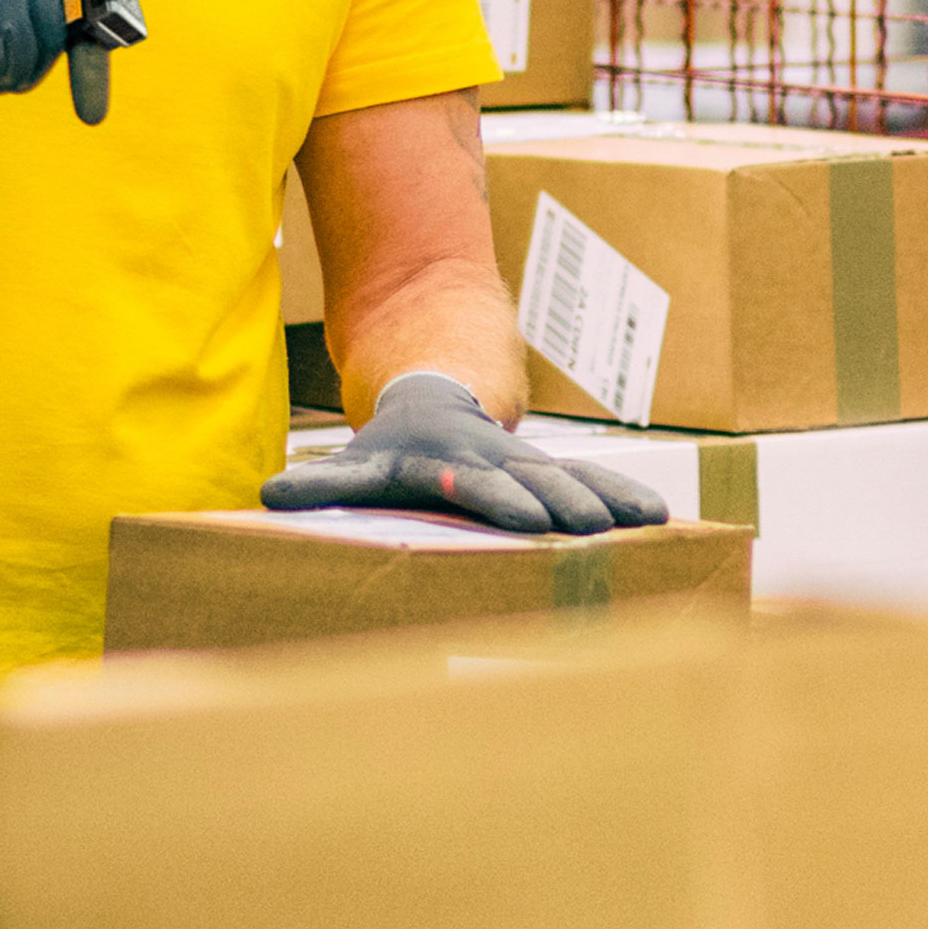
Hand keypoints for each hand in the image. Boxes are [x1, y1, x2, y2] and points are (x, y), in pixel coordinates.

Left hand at [258, 374, 669, 536]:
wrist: (434, 398)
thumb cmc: (387, 451)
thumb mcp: (353, 466)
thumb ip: (319, 484)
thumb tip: (269, 495)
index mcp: (442, 462)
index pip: (472, 483)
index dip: (498, 499)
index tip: (526, 520)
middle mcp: (490, 459)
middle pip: (530, 480)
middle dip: (563, 502)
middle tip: (593, 530)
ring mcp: (524, 463)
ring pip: (569, 477)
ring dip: (604, 500)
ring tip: (644, 522)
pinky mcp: (548, 474)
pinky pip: (590, 481)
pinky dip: (622, 496)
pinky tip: (658, 519)